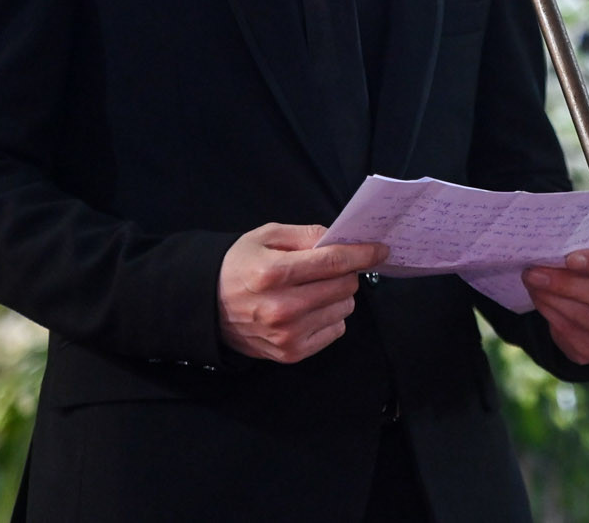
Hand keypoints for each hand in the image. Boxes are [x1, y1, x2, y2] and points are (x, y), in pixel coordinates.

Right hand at [217, 223, 388, 363]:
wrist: (207, 307)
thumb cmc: (239, 266)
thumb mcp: (266, 236)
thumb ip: (306, 235)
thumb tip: (341, 239)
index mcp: (273, 273)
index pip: (333, 262)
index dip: (362, 254)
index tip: (380, 249)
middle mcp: (281, 307)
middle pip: (344, 286)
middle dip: (346, 272)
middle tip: (332, 268)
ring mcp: (287, 334)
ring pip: (344, 309)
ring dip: (338, 295)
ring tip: (314, 289)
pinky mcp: (290, 353)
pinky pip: (336, 330)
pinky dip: (330, 317)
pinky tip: (310, 309)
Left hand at [523, 250, 588, 365]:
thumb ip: (585, 253)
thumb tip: (552, 247)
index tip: (568, 259)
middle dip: (565, 283)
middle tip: (535, 273)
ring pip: (588, 318)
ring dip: (555, 300)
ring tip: (534, 285)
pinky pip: (577, 337)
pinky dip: (554, 318)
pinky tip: (541, 303)